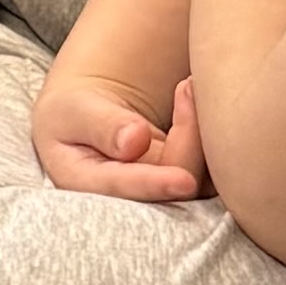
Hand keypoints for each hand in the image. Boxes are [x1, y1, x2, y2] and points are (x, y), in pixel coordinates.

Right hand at [33, 62, 205, 203]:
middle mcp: (128, 199)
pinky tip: (197, 99)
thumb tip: (135, 140)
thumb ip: (102, 124)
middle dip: (188, 138)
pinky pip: (209, 168)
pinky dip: (210, 135)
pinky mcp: (185, 181)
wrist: (89, 124)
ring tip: (190, 85)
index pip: (123, 189)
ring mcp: (161, 192)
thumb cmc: (74, 116)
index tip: (183, 180)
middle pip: (169, 184)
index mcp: (86, 185)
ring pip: (198, 177)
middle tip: (186, 86)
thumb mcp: (74, 111)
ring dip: (201, 133)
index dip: (154, 186)